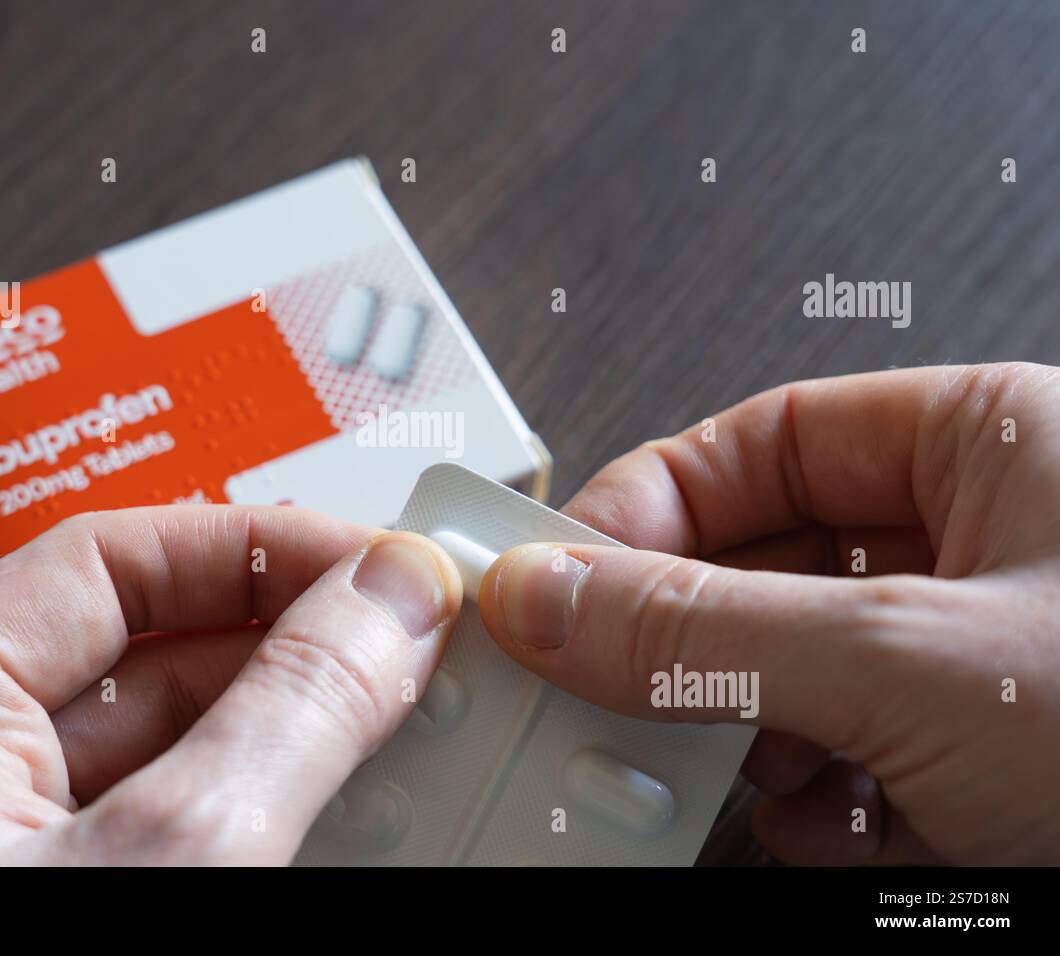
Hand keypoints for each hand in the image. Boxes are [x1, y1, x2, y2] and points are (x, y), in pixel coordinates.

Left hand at [0, 507, 460, 863]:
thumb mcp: (172, 864)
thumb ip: (293, 713)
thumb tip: (387, 604)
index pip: (107, 566)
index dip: (252, 545)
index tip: (371, 562)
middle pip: (163, 656)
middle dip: (302, 643)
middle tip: (415, 642)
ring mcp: (31, 866)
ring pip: (200, 748)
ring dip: (317, 734)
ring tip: (416, 728)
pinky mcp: (91, 915)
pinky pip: (210, 832)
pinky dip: (300, 817)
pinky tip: (376, 820)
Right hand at [478, 362, 1059, 864]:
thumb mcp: (916, 662)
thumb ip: (706, 627)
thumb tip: (551, 593)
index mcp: (988, 448)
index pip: (761, 444)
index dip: (650, 503)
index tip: (562, 572)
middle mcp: (982, 549)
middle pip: (764, 565)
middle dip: (681, 638)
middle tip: (596, 684)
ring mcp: (980, 670)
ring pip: (794, 676)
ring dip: (740, 736)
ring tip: (708, 772)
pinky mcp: (983, 773)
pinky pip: (845, 767)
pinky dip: (807, 807)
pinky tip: (820, 831)